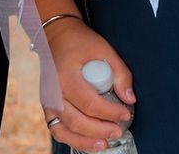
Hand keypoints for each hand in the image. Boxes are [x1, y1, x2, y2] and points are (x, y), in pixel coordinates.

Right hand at [42, 16, 134, 152]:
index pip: (90, 103)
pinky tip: (88, 141)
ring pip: (65, 131)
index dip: (110, 112)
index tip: (125, 113)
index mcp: (66, 76)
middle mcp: (53, 91)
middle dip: (101, 130)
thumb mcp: (104, 49)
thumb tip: (129, 98)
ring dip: (85, 141)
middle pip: (77, 121)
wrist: (57, 36)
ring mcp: (48, 101)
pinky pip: (57, 130)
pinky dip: (72, 139)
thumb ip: (120, 73)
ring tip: (104, 143)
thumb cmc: (79, 41)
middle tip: (118, 130)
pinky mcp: (48, 107)